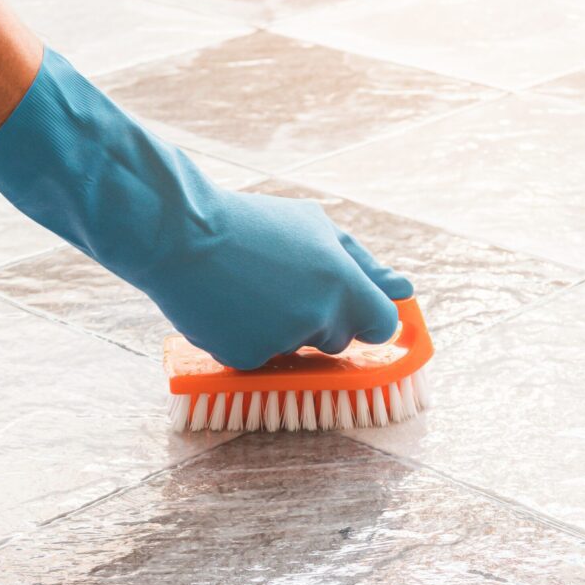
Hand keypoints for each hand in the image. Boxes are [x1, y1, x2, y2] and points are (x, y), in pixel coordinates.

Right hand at [146, 189, 412, 369]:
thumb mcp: (317, 229)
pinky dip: (248, 340)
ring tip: (252, 289)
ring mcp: (282, 340)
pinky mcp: (246, 357)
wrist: (180, 234)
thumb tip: (404, 290)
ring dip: (283, 330)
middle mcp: (319, 315)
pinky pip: (260, 359)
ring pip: (298, 351)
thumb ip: (365, 265)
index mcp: (343, 283)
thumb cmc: (254, 225)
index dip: (370, 319)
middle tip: (284, 285)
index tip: (354, 311)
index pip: (383, 325)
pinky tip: (230, 307)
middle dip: (321, 321)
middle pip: (339, 340)